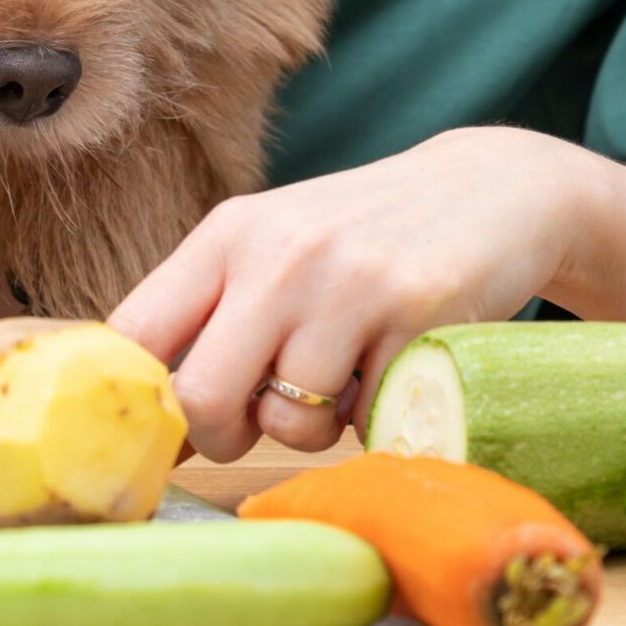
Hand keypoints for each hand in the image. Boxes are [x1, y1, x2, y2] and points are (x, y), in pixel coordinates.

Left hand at [110, 127, 598, 461]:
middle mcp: (279, 254)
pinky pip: (366, 419)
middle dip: (222, 437)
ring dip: (314, 431)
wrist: (491, 188)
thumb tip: (150, 425)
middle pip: (201, 397)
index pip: (134, 334)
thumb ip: (210, 318)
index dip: (138, 402)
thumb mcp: (274, 248)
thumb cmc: (362, 239)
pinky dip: (373, 416)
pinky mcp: (418, 314)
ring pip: (290, 421)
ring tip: (341, 385)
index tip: (161, 429)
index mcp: (227, 236)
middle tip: (255, 424)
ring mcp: (349, 283)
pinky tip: (390, 367)